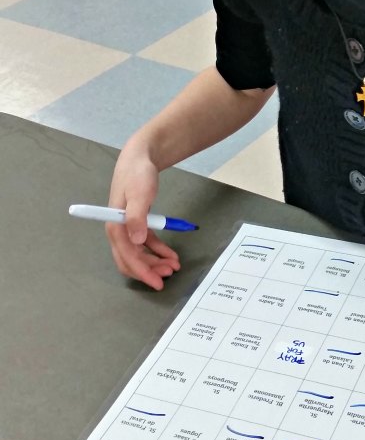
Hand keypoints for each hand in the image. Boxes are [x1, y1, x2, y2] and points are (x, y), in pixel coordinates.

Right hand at [106, 144, 179, 290]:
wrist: (140, 157)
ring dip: (155, 261)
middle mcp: (119, 230)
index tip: (158, 282)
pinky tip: (170, 255)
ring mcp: (127, 227)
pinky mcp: (137, 222)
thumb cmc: (137, 174)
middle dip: (149, 270)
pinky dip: (158, 250)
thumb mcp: (139, 194)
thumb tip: (136, 241)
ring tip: (173, 266)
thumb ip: (137, 217)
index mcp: (115, 226)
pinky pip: (146, 243)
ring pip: (139, 253)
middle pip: (131, 259)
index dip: (142, 271)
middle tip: (169, 274)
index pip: (127, 256)